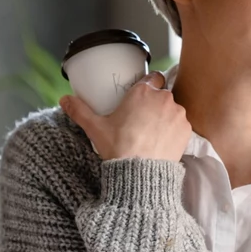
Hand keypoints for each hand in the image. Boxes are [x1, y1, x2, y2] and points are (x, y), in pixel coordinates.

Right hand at [60, 71, 191, 161]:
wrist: (141, 174)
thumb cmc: (118, 148)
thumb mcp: (95, 128)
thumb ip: (79, 111)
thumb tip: (63, 100)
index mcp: (143, 91)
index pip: (153, 77)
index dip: (149, 85)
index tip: (143, 95)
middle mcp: (164, 98)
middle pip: (163, 94)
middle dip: (155, 103)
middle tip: (144, 118)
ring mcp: (178, 113)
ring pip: (173, 109)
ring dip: (166, 116)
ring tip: (153, 132)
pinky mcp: (186, 129)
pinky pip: (182, 124)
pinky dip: (175, 130)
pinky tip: (163, 140)